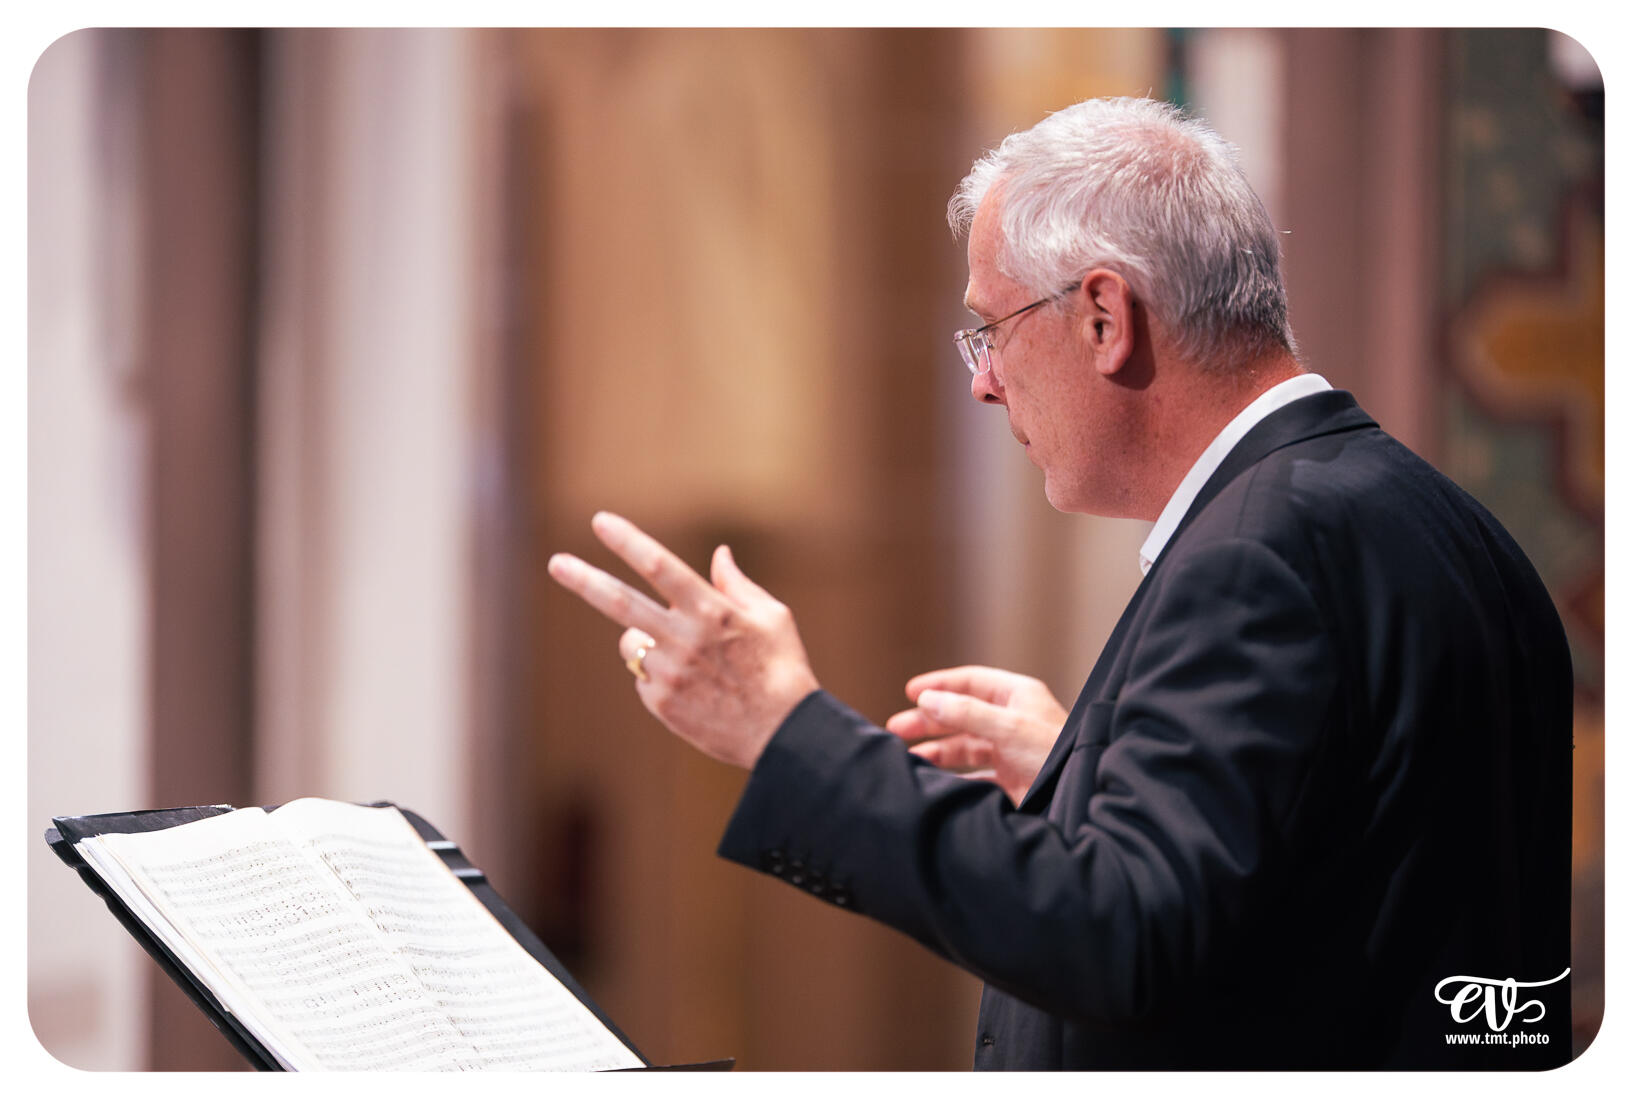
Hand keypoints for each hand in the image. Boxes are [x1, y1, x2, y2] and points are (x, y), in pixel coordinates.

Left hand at [546, 512, 819, 769]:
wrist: (784, 735)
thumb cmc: (782, 668)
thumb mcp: (772, 617)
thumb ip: (737, 584)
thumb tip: (719, 554)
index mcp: (712, 610)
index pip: (660, 567)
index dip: (628, 542)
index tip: (600, 522)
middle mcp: (684, 639)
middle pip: (621, 603)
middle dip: (584, 580)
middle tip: (556, 563)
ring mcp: (668, 673)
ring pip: (631, 644)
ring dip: (644, 640)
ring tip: (688, 660)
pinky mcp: (661, 704)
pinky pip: (642, 678)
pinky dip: (658, 676)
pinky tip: (693, 688)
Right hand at [884, 666, 1066, 804]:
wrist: (1083, 798)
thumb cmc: (1056, 754)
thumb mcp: (1010, 728)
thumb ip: (967, 713)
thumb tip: (927, 699)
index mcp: (1017, 697)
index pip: (971, 682)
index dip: (940, 685)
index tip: (909, 692)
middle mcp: (1012, 721)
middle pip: (962, 714)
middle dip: (930, 720)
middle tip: (897, 728)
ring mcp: (1010, 751)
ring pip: (965, 746)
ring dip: (937, 750)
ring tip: (910, 758)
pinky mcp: (1010, 780)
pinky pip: (973, 775)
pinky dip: (952, 776)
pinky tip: (934, 779)